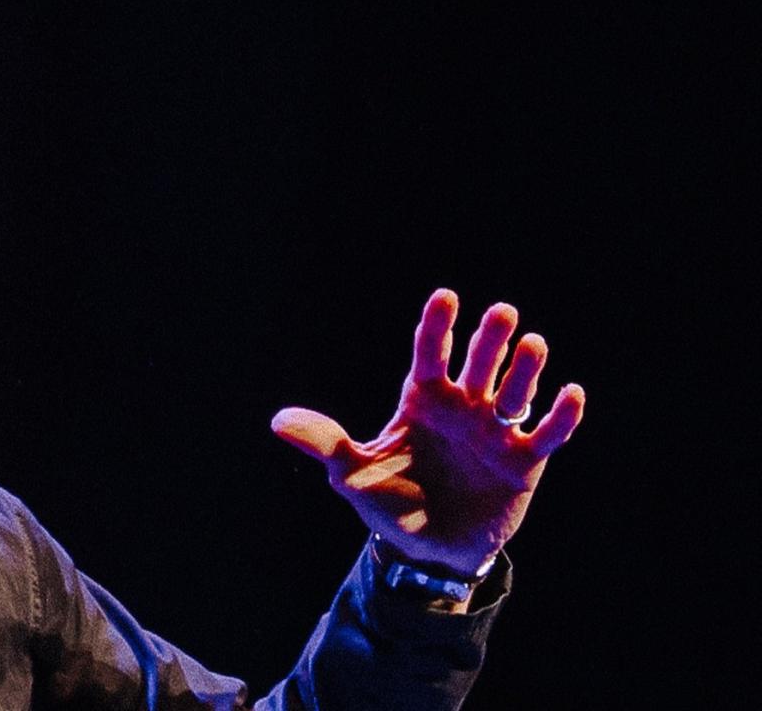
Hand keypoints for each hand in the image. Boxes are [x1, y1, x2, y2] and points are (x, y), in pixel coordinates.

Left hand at [271, 289, 584, 574]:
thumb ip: (325, 444)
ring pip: (516, 389)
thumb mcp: (352, 475)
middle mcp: (462, 407)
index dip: (438, 326)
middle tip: (502, 314)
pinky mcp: (524, 461)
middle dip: (490, 339)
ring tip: (532, 345)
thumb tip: (278, 422)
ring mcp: (495, 432)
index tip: (446, 296)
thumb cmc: (389, 503)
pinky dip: (561, 415)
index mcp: (422, 401)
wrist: (427, 552)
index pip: (430, 355)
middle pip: (478, 364)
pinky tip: (569, 393)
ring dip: (525, 369)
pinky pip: (548, 433)